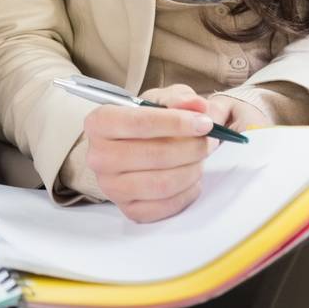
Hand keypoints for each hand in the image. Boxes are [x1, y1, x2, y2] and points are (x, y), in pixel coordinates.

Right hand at [81, 82, 227, 222]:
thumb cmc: (143, 122)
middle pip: (154, 155)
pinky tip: (191, 179)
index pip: (140, 123)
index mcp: (100, 123)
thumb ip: (179, 99)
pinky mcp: (127, 209)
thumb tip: (198, 106)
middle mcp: (99, 156)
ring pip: (162, 184)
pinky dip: (187, 193)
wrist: (127, 148)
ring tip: (201, 159)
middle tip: (209, 141)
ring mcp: (111, 187)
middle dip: (191, 148)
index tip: (204, 123)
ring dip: (192, 171)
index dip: (177, 123)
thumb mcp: (159, 100)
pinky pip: (165, 207)